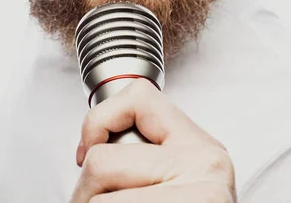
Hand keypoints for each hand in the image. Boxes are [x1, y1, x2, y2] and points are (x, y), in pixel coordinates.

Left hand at [71, 78, 236, 201]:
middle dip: (86, 191)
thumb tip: (89, 148)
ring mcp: (197, 198)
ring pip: (97, 200)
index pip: (139, 97)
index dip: (100, 119)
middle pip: (101, 161)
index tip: (89, 148)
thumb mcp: (177, 180)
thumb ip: (147, 156)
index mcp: (202, 147)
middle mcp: (204, 166)